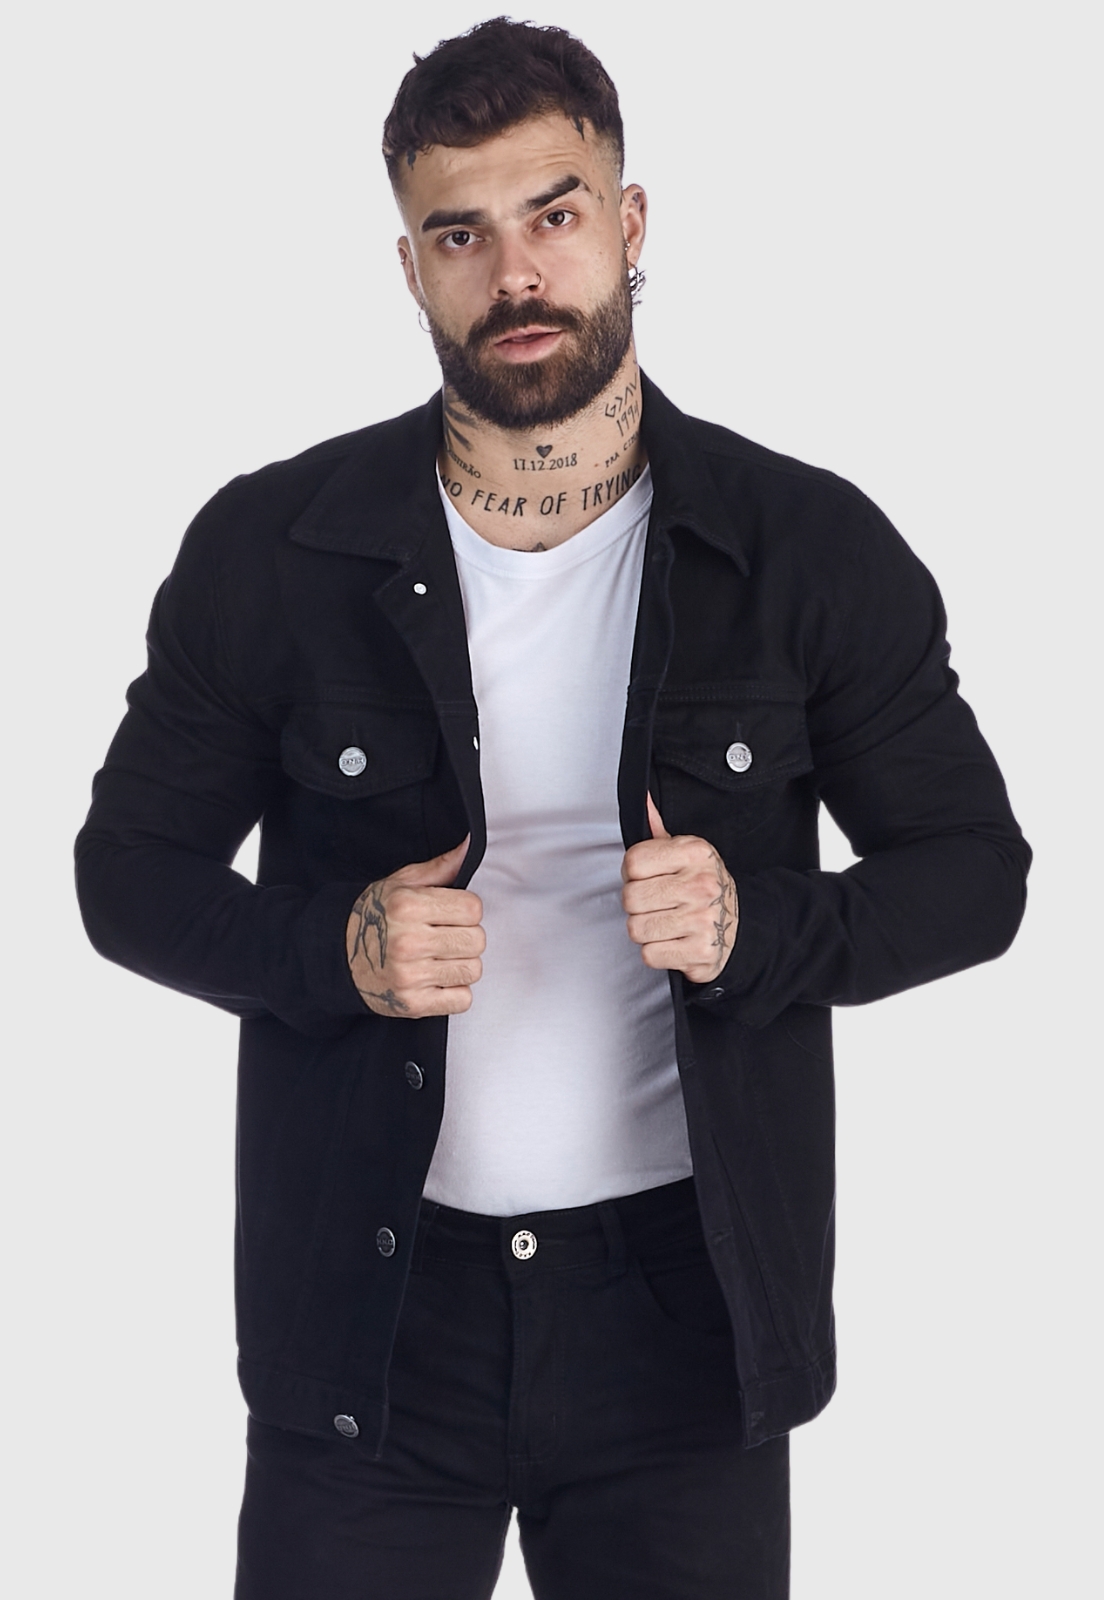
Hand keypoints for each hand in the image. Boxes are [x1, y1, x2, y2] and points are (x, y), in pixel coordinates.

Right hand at [345, 836, 484, 1017]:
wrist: (336, 956)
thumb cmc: (373, 916)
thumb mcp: (401, 884)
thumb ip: (441, 868)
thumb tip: (470, 845)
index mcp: (407, 907)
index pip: (473, 908)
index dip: (466, 910)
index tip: (451, 914)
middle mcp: (408, 941)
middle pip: (477, 940)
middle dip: (466, 937)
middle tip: (445, 937)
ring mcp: (410, 976)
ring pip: (473, 970)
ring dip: (462, 965)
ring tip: (439, 958)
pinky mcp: (412, 1004)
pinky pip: (462, 999)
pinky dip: (455, 992)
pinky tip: (436, 979)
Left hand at [621, 795, 737, 983]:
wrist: (742, 926)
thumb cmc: (704, 887)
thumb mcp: (686, 853)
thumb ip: (658, 830)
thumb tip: (642, 800)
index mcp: (694, 853)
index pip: (632, 862)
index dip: (631, 874)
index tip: (646, 878)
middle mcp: (700, 885)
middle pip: (630, 898)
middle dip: (637, 904)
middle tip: (656, 903)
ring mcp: (702, 920)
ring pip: (636, 928)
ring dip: (645, 929)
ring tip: (665, 922)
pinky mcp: (700, 952)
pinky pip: (650, 954)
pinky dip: (656, 951)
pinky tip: (673, 940)